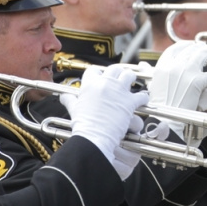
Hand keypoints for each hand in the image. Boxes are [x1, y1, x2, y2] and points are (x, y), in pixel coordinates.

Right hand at [60, 65, 148, 179]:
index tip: (102, 78)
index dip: (99, 74)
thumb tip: (63, 96)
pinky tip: (142, 101)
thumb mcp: (74, 109)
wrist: (94, 137)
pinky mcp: (130, 102)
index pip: (94, 70)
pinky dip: (143, 98)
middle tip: (120, 79)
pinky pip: (141, 95)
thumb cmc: (83, 125)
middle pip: (115, 69)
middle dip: (118, 73)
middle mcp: (105, 83)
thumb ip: (70, 100)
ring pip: (129, 76)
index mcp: (90, 84)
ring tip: (132, 83)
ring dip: (131, 79)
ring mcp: (118, 91)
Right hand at [148, 41, 206, 111]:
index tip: (188, 45)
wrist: (165, 118)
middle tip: (202, 47)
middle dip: (196, 47)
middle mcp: (174, 65)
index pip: (174, 49)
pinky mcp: (197, 82)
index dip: (183, 45)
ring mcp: (186, 72)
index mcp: (162, 66)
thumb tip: (142, 65)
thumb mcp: (152, 85)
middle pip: (189, 50)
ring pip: (201, 55)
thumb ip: (151, 73)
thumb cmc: (158, 106)